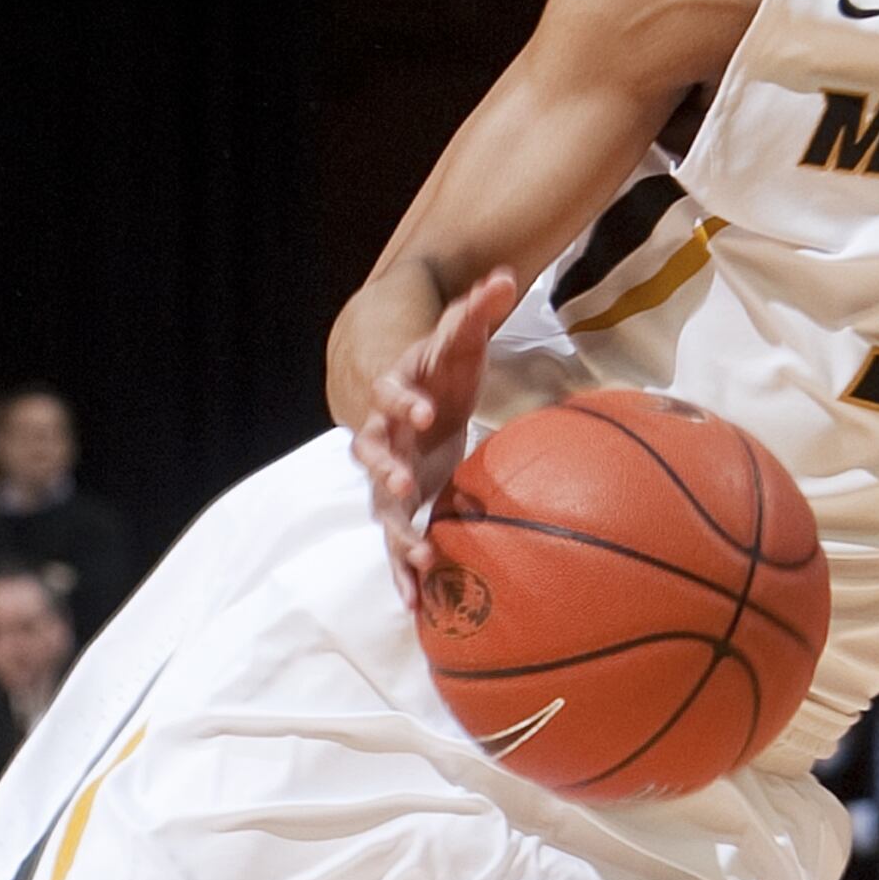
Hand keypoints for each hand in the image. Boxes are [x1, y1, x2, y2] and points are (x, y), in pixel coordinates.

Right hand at [352, 267, 517, 596]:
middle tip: (402, 484)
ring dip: (398, 533)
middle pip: (373, 455)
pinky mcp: (402, 510)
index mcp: (396, 397)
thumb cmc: (444, 373)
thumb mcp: (461, 341)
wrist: (422, 404)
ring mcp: (388, 480)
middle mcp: (382, 440)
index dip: (404, 401)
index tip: (425, 411)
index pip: (391, 395)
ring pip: (383, 510)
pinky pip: (397, 546)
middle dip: (386, 470)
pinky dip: (404, 574)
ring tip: (420, 558)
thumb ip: (478, 311)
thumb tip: (505, 274)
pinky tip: (418, 605)